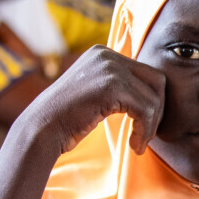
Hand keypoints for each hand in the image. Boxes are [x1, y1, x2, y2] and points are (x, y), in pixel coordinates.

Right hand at [23, 45, 165, 157]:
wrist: (40, 129)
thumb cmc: (66, 119)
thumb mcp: (93, 91)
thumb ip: (117, 85)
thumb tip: (155, 93)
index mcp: (103, 54)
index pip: (146, 73)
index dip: (152, 101)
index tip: (145, 124)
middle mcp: (107, 55)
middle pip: (156, 80)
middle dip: (158, 110)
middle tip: (147, 134)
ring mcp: (109, 68)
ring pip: (154, 97)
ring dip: (151, 125)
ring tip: (139, 143)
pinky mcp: (111, 86)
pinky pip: (145, 109)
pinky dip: (144, 130)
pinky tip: (134, 145)